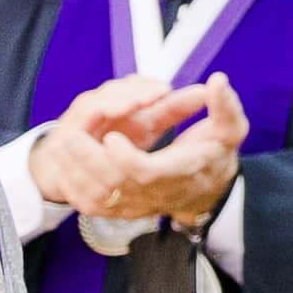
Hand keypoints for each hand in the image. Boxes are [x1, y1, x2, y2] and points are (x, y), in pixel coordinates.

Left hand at [31, 76, 212, 220]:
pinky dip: (75, 190)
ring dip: (75, 173)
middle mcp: (157, 192)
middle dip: (89, 160)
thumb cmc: (215, 155)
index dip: (125, 158)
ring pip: (99, 197)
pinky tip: (66, 169)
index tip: (112, 135)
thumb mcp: (230, 130)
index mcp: (180, 171)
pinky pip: (93, 207)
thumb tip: (216, 81)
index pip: (147, 172)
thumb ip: (225, 106)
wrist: (207, 190)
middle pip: (115, 184)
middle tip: (71, 136)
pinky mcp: (124, 210)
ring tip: (62, 146)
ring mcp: (138, 204)